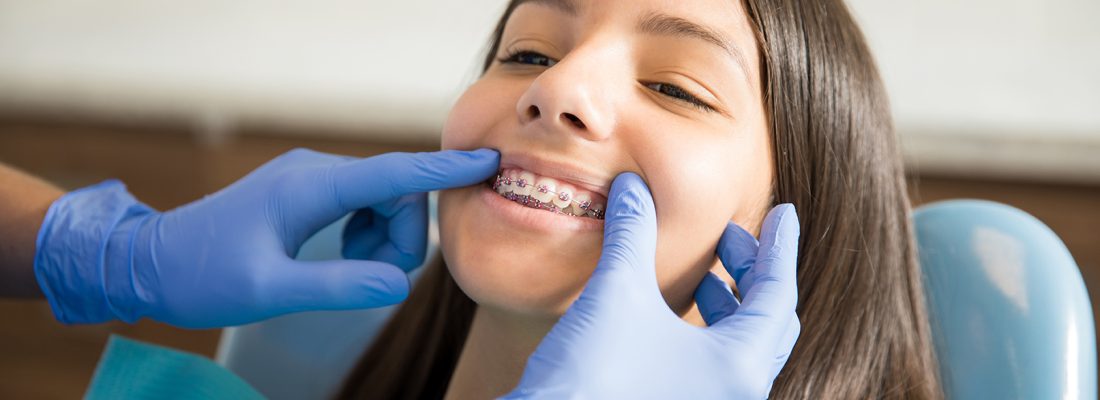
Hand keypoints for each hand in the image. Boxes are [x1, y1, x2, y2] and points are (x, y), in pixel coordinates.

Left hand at [34, 148, 497, 327]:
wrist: (148, 262)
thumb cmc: (201, 276)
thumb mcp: (269, 290)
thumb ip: (338, 285)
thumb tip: (397, 284)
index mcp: (309, 188)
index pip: (391, 174)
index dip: (442, 172)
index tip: (487, 162)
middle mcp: (315, 172)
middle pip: (395, 193)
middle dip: (402, 238)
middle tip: (377, 281)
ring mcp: (310, 179)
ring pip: (381, 200)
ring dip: (385, 238)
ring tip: (353, 272)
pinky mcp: (306, 192)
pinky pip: (360, 205)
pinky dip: (367, 233)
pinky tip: (342, 257)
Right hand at [505, 173, 800, 398]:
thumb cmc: (591, 375)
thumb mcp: (617, 291)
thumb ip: (633, 233)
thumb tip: (633, 186)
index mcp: (740, 366)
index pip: (778, 293)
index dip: (779, 246)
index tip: (782, 213)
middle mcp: (736, 394)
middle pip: (768, 324)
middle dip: (752, 275)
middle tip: (730, 239)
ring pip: (741, 351)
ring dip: (728, 306)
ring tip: (704, 276)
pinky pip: (715, 370)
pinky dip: (708, 335)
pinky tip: (672, 317)